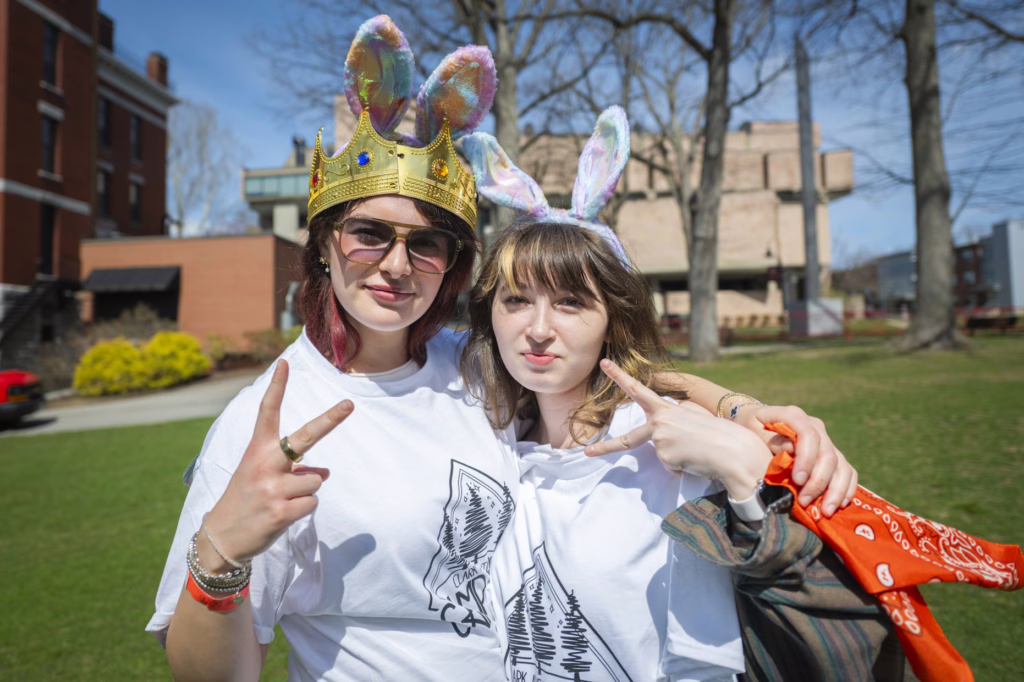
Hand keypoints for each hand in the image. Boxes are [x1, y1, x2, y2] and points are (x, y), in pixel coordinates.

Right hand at [200, 361, 352, 569]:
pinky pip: (312, 503)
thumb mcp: (261, 475)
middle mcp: (265, 464)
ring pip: (316, 481)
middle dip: (330, 419)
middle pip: (306, 437)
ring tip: (282, 499)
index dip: (277, 387)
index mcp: (257, 450)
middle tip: (349, 404)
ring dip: (306, 491)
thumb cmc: (247, 498)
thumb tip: (325, 474)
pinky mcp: (281, 511)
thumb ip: (292, 468)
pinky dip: (304, 509)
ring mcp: (273, 488)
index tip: (284, 363)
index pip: (268, 412)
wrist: (223, 536)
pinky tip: (283, 514)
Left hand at [583, 360, 772, 499]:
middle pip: (628, 440)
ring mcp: (660, 441)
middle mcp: (658, 423)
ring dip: (678, 458)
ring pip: (662, 456)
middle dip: (605, 448)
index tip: (604, 364)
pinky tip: (696, 460)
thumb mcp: (694, 415)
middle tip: (586, 452)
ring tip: (696, 451)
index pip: (638, 390)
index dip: (620, 376)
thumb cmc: (717, 432)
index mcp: (665, 409)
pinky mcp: (666, 459)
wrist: (733, 450)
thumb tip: (663, 429)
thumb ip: (675, 416)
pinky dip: (684, 468)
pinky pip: (672, 468)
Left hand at [733, 403, 857, 516]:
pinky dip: (846, 487)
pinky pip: (847, 470)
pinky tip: (840, 504)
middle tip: (804, 502)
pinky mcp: (831, 454)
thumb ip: (768, 438)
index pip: (809, 435)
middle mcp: (815, 426)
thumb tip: (790, 450)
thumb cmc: (750, 427)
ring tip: (826, 511)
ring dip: (836, 490)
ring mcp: (825, 440)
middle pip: (827, 454)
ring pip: (841, 464)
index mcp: (794, 416)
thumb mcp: (750, 428)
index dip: (807, 459)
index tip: (797, 480)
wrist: (757, 423)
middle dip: (818, 481)